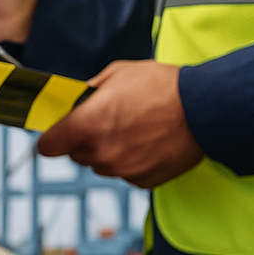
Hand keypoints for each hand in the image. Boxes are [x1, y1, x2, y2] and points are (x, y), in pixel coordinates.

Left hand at [37, 61, 202, 188]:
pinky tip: (149, 143)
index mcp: (87, 125)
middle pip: (76, 155)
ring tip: (134, 130)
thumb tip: (75, 102)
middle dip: (84, 141)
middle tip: (108, 122)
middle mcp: (100, 153)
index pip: (48, 146)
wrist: (205, 109)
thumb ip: (89, 91)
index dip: (52, 139)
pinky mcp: (142, 181)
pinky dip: (132, 162)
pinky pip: (125, 173)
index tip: (59, 133)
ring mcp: (122, 170)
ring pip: (101, 165)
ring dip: (108, 152)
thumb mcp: (119, 74)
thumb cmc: (162, 86)